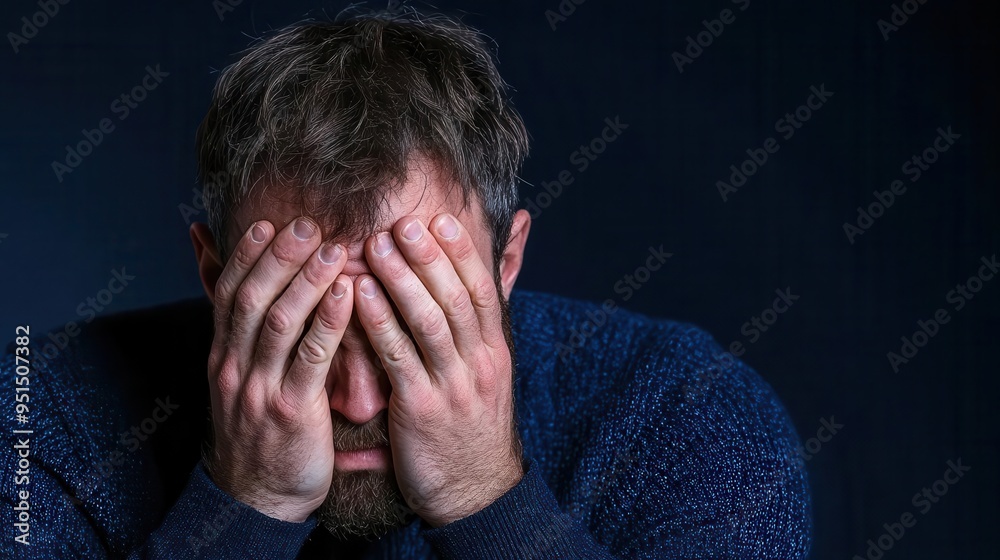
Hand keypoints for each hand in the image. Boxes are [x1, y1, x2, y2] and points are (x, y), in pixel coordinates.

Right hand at [205, 218, 352, 521]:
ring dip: (306, 281)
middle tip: (307, 223)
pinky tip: (348, 296)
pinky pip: (309, 359)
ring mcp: (259, 388)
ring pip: (278, 322)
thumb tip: (223, 290)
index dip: (249, 255)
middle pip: (251, 297)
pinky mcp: (290, 410)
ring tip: (333, 249)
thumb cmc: (260, 427)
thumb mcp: (240, 376)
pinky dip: (327, 323)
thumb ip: (242, 330)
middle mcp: (234, 365)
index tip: (272, 221)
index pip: (228, 291)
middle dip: (279, 257)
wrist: (258, 496)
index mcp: (223, 354)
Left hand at [355, 213, 523, 526]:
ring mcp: (452, 386)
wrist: (475, 488)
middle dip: (429, 259)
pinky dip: (380, 324)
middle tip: (403, 222)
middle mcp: (479, 362)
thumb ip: (489, 311)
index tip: (440, 218)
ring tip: (375, 247)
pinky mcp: (421, 410)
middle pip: (455, 300)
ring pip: (428, 324)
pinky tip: (359, 296)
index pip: (482, 291)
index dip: (462, 254)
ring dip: (401, 282)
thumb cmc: (474, 419)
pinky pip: (399, 359)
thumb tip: (513, 255)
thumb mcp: (490, 366)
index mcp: (494, 350)